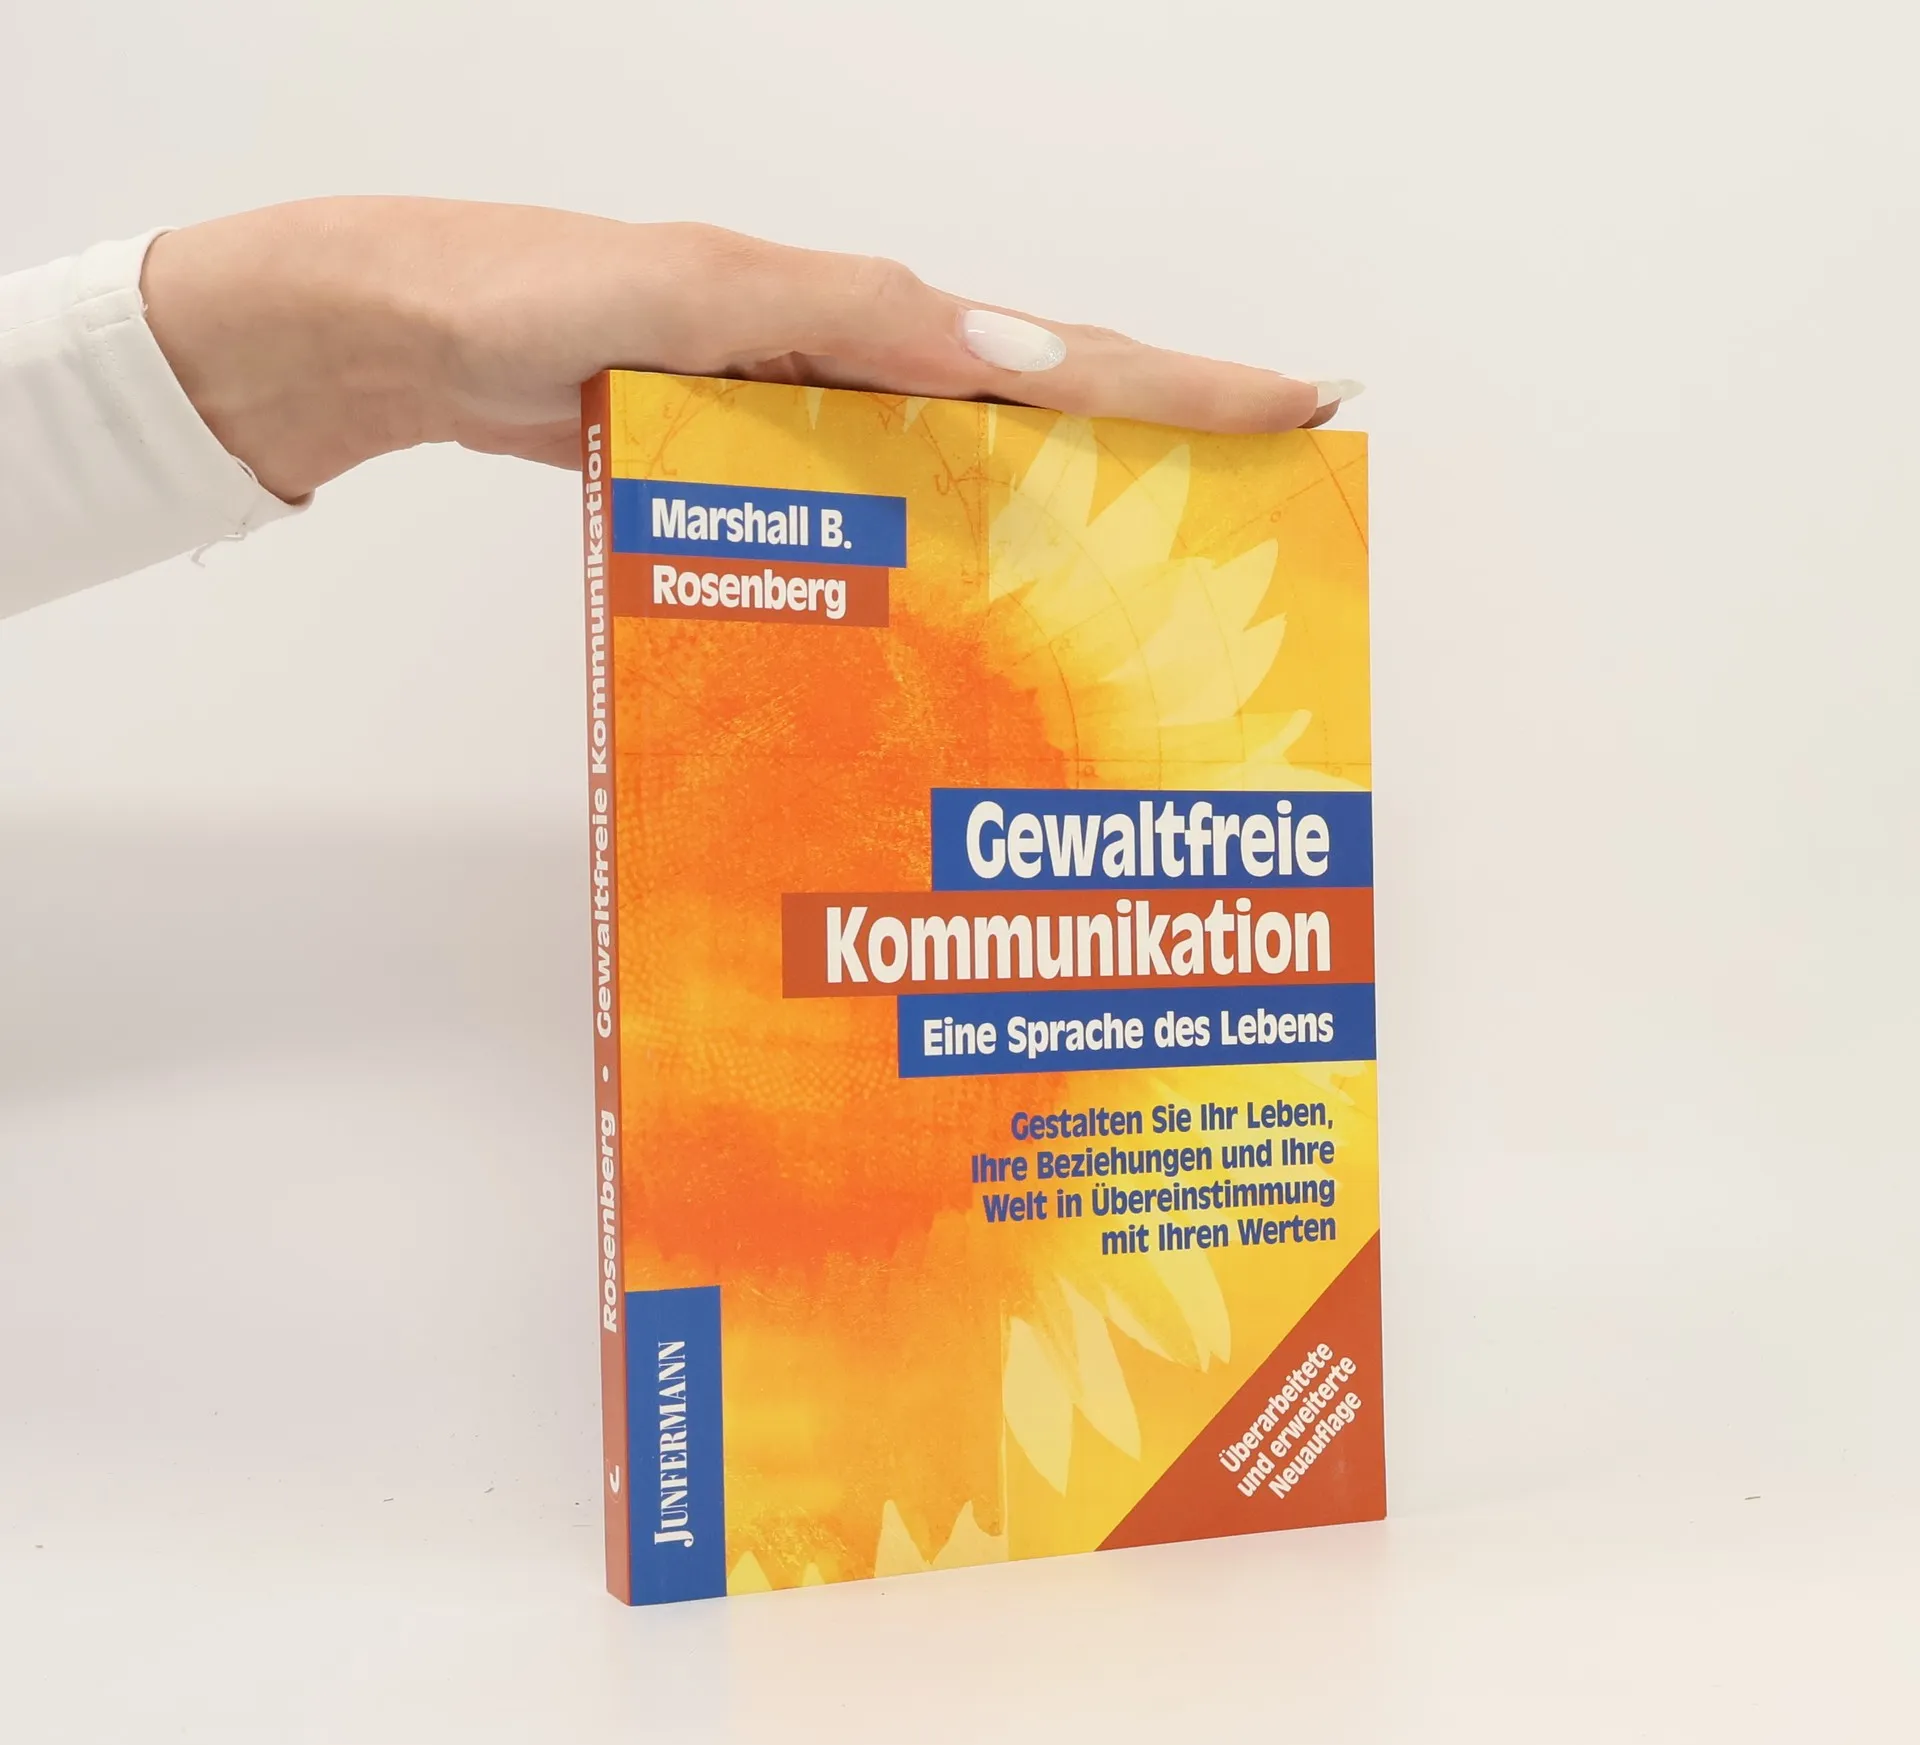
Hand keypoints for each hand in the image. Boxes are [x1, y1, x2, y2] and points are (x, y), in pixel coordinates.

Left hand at [141, 198, 1356, 503]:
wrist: (406, 331)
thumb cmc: (527, 295)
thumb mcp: (688, 293)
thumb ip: (838, 317)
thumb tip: (1008, 351)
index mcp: (865, 314)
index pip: (1054, 349)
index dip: (1180, 380)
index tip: (1301, 399)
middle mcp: (857, 366)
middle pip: (1039, 412)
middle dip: (1158, 453)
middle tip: (1262, 511)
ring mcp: (813, 423)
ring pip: (972, 473)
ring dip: (1066, 518)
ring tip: (1157, 588)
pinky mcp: (763, 472)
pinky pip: (885, 511)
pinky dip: (950, 551)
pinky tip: (977, 610)